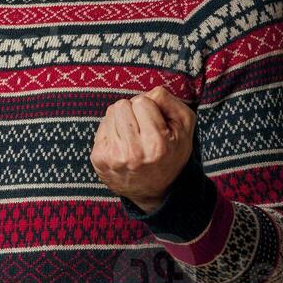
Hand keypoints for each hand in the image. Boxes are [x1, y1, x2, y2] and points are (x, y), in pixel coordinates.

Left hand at [90, 86, 195, 213]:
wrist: (155, 190)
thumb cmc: (171, 153)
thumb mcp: (184, 127)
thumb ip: (169, 102)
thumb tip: (147, 92)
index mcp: (156, 144)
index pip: (141, 101)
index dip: (149, 107)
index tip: (154, 122)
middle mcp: (132, 152)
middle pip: (121, 105)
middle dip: (132, 111)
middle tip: (142, 128)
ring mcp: (112, 156)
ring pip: (110, 113)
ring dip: (121, 120)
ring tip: (133, 137)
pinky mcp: (98, 158)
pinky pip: (101, 127)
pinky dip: (112, 131)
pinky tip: (122, 144)